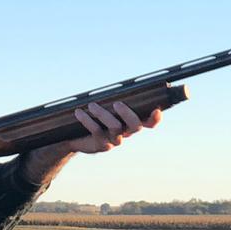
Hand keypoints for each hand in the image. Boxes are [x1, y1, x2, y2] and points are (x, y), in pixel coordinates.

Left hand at [18, 100, 162, 187]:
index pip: (150, 122)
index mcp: (130, 123)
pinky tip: (79, 112)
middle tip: (117, 104)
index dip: (155, 118)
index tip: (156, 109)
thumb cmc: (92, 117)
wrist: (75, 136)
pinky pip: (97, 132)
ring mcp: (114, 141)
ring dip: (103, 114)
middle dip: (128, 114)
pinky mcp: (100, 145)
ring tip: (92, 105)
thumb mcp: (103, 107)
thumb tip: (117, 84)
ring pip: (115, 128)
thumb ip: (113, 98)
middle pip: (136, 126)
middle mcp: (125, 133)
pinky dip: (87, 120)